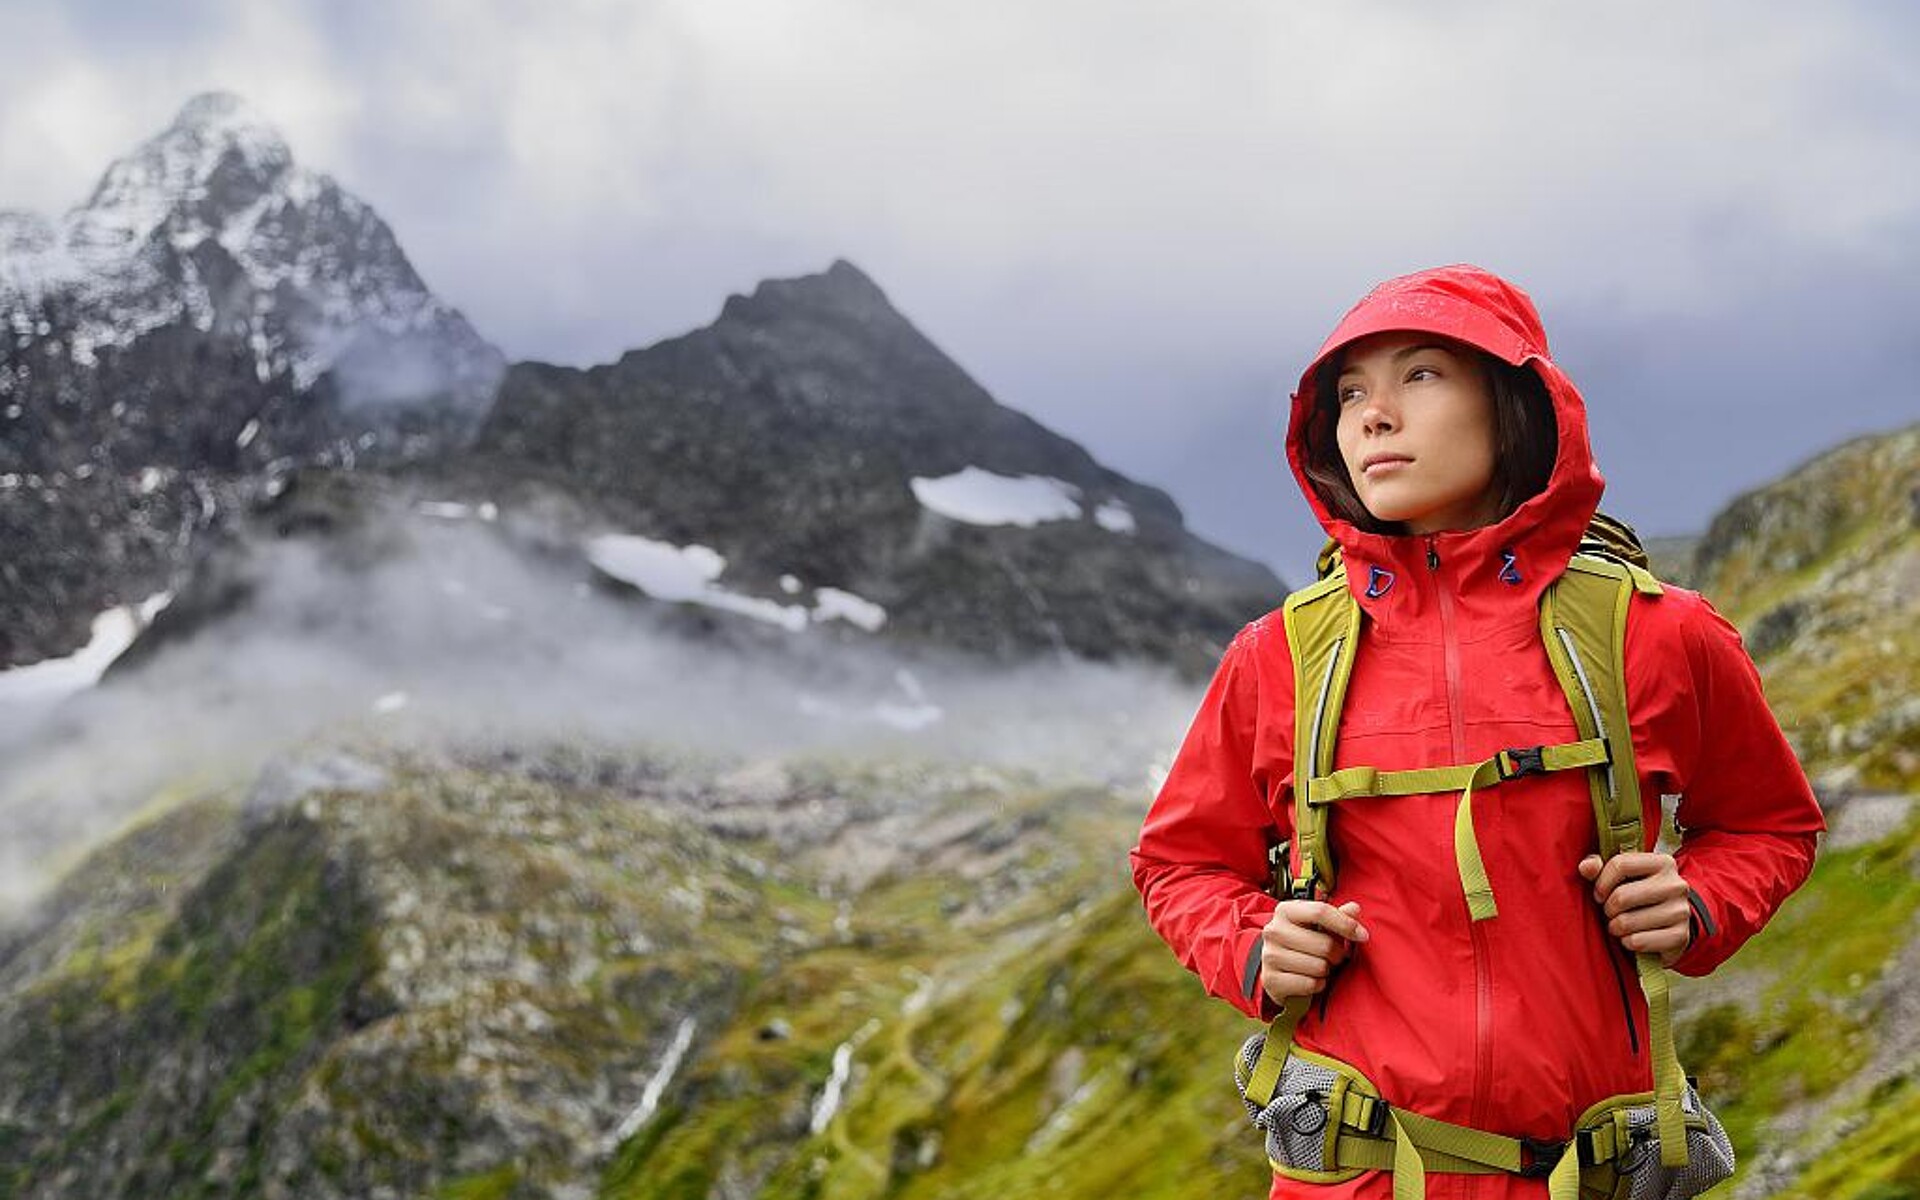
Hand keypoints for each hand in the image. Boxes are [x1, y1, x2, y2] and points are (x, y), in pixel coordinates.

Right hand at [1260, 899, 1369, 1001]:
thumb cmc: (1301, 941)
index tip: (1362, 935)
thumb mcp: (1317, 924)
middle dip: (1337, 954)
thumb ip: (1338, 916)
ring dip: (1326, 970)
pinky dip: (1317, 984)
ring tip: (1319, 965)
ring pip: (1319, 967)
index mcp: (1286, 911)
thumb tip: (1355, 909)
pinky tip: (1311, 978)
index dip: (1346, 924)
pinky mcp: (1271, 980)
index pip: (1320, 912)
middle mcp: (1274, 931)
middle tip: (1333, 956)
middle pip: (1325, 944)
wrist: (1273, 966)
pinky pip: (1310, 984)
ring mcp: (1270, 956)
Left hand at [1577, 853, 1691, 964]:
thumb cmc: (1637, 893)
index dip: (1602, 882)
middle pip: (1621, 896)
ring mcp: (1681, 911)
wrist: (1669, 924)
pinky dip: (1627, 942)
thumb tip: (1586, 867)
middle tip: (1610, 912)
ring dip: (1616, 927)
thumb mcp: (1620, 876)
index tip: (1600, 894)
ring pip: (1627, 922)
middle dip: (1608, 908)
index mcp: (1663, 862)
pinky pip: (1638, 942)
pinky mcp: (1680, 936)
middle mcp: (1676, 884)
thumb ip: (1598, 867)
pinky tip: (1631, 938)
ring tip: (1620, 925)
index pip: (1620, 865)